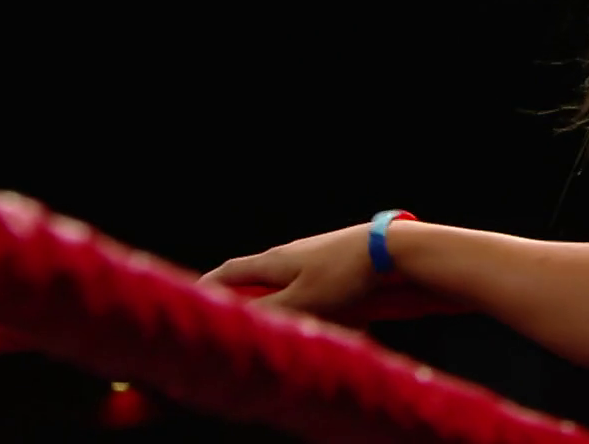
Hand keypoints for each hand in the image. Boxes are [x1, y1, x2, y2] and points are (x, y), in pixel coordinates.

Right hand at [198, 223, 379, 316]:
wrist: (394, 254)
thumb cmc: (345, 276)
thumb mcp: (302, 302)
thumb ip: (268, 314)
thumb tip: (238, 325)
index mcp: (274, 261)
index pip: (230, 272)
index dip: (210, 288)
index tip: (195, 301)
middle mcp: (290, 257)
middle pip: (258, 281)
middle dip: (250, 306)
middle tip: (241, 328)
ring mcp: (315, 262)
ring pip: (291, 293)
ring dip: (290, 314)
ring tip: (296, 333)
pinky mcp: (339, 272)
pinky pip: (321, 297)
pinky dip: (323, 314)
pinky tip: (342, 325)